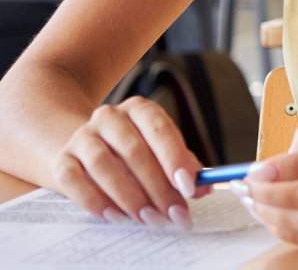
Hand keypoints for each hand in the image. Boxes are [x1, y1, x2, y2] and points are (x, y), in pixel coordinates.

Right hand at [53, 97, 211, 228]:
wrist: (82, 149)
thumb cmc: (130, 151)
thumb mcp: (158, 150)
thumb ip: (182, 165)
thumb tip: (205, 185)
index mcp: (140, 109)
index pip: (160, 129)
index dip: (175, 159)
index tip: (189, 187)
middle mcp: (109, 117)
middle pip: (134, 151)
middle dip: (157, 187)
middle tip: (172, 213)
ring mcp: (82, 137)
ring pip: (103, 165)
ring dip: (129, 196)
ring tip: (147, 217)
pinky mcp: (62, 159)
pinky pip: (74, 181)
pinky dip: (96, 201)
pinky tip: (116, 216)